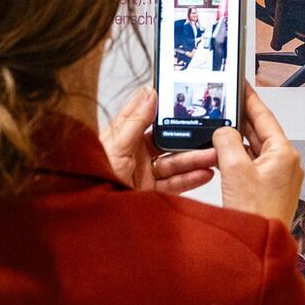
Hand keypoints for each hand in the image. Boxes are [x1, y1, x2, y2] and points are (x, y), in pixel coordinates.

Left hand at [100, 86, 216, 194]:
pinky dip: (191, 179)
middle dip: (190, 140)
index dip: (168, 110)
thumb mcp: (115, 144)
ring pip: (175, 163)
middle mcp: (136, 153)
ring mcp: (144, 173)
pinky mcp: (150, 192)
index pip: (150, 117)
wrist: (92, 211)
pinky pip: (174, 183)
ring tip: (212, 156)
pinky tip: (204, 173)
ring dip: (195, 160)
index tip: (189, 105)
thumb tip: (150, 93)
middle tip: (210, 135)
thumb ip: (135, 120)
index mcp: (124, 136)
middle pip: (169, 143)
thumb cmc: (92, 177)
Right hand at [213, 84, 301, 224]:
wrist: (260, 247)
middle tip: (226, 103)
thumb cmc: (257, 215)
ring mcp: (278, 177)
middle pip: (260, 132)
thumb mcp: (235, 170)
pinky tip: (223, 156)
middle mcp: (285, 163)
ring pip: (255, 149)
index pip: (264, 117)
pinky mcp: (268, 189)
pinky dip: (238, 158)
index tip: (242, 85)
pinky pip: (252, 165)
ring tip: (219, 128)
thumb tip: (223, 131)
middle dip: (241, 120)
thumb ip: (226, 142)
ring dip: (236, 141)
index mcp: (284, 153)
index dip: (250, 99)